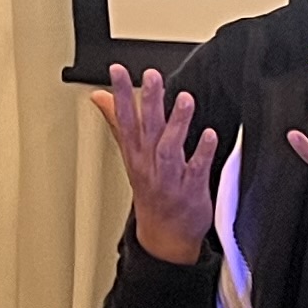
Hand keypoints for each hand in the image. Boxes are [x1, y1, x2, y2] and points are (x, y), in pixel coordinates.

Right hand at [97, 64, 223, 265]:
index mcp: (135, 154)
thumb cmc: (152, 192)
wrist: (165, 237)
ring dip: (176, 124)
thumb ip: (117, 122)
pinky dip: (201, 153)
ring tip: (184, 99)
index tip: (117, 71)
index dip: (119, 94)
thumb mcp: (130, 156)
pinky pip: (196, 170)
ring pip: (169, 148)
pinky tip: (209, 135)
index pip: (124, 119)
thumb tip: (99, 97)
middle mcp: (149, 164)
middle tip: (151, 76)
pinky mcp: (191, 190)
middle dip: (148, 102)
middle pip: (147, 129)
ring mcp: (170, 178)